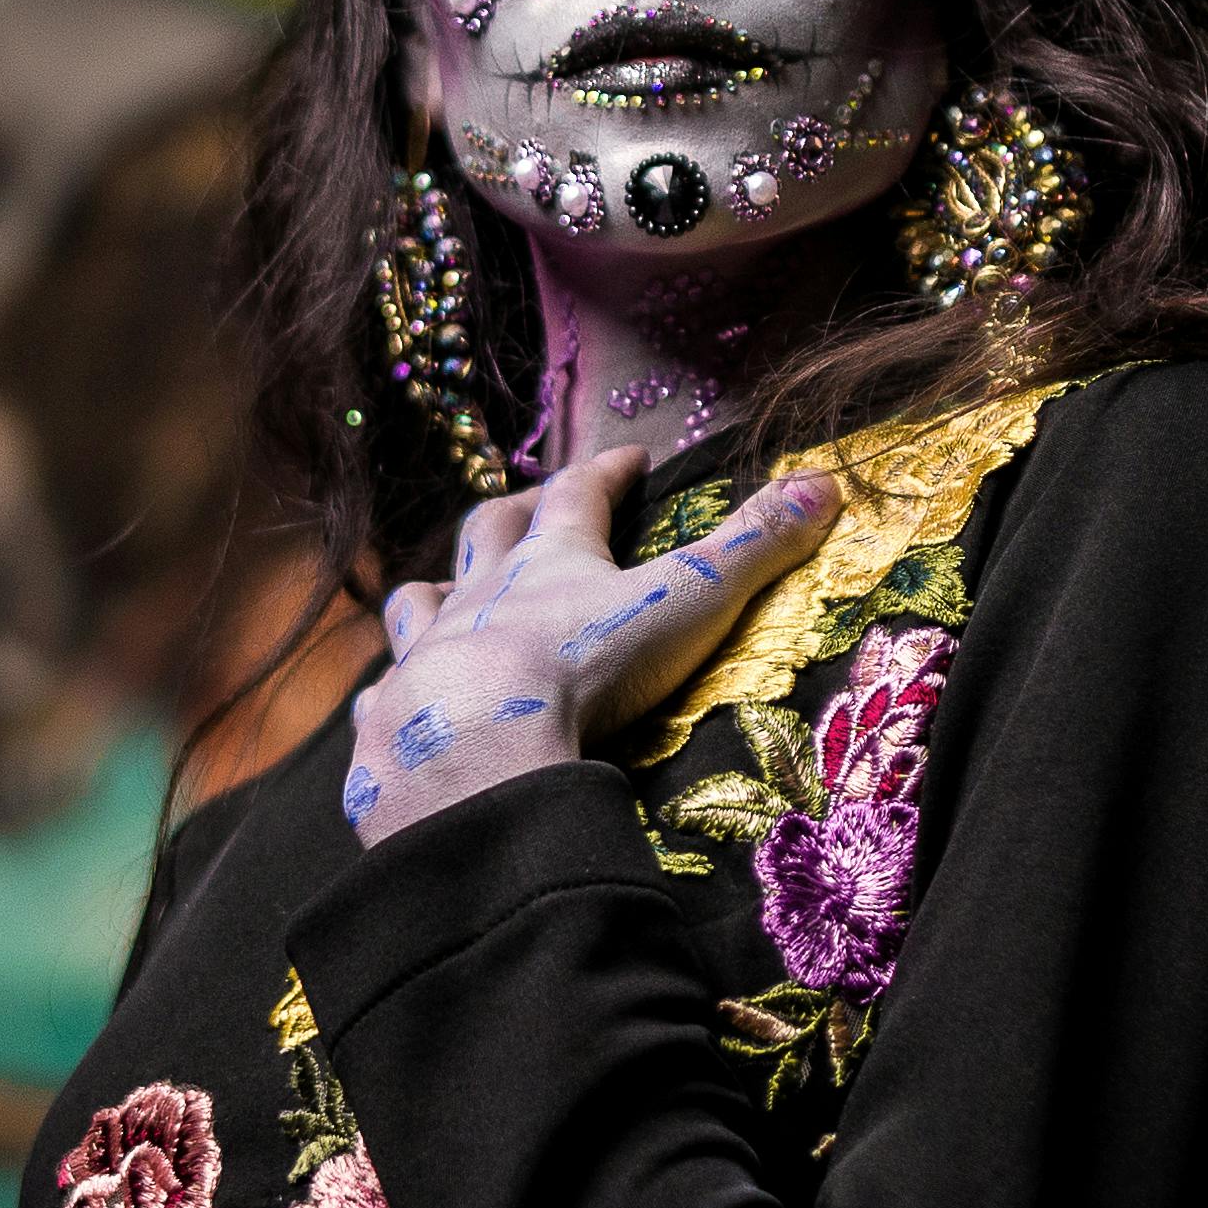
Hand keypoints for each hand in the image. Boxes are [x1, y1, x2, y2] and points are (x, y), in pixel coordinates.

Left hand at [340, 448, 834, 843]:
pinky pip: (383, 695)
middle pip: (488, 534)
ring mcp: (427, 655)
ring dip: (435, 590)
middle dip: (515, 513)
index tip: (628, 458)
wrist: (477, 750)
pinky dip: (393, 692)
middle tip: (531, 502)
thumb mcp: (688, 603)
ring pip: (420, 602)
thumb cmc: (588, 669)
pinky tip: (397, 703)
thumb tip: (824, 483)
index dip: (606, 472)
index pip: (581, 495)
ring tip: (442, 590)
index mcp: (552, 563)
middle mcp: (480, 596)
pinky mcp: (391, 721)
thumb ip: (754, 549)